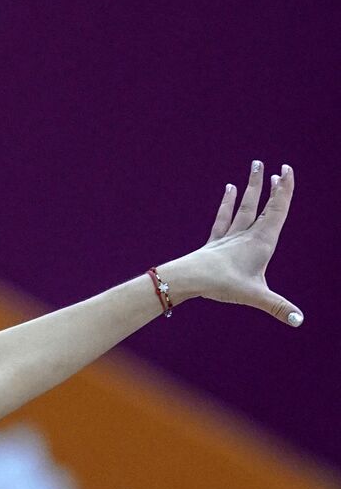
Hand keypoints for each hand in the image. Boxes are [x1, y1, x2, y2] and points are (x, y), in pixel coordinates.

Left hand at [186, 160, 301, 325]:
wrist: (188, 278)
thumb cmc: (222, 284)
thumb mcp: (255, 296)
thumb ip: (278, 307)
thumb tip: (299, 321)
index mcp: (261, 242)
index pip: (277, 210)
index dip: (285, 191)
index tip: (287, 171)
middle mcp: (246, 235)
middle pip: (263, 206)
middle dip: (273, 187)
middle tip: (278, 167)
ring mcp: (229, 237)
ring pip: (244, 207)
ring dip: (252, 188)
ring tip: (255, 167)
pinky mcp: (215, 243)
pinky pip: (223, 218)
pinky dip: (227, 203)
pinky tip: (229, 189)